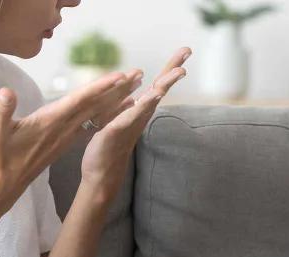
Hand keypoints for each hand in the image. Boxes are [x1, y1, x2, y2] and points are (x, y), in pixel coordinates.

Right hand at [0, 69, 143, 213]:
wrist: (3, 185)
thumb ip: (1, 112)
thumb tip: (6, 92)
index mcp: (50, 122)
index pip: (79, 101)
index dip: (99, 88)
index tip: (118, 77)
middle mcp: (64, 129)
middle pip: (95, 105)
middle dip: (117, 89)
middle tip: (138, 74)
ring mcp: (66, 136)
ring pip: (96, 115)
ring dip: (115, 101)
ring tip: (135, 88)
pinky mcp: (64, 141)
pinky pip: (91, 125)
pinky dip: (105, 116)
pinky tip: (116, 110)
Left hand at [79, 47, 191, 202]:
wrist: (101, 174)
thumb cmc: (110, 149)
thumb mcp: (120, 121)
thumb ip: (130, 109)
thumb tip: (137, 97)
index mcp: (139, 111)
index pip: (157, 85)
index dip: (170, 68)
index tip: (185, 51)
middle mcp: (139, 116)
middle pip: (160, 88)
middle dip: (173, 70)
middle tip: (187, 51)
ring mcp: (131, 123)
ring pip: (151, 100)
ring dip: (164, 85)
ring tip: (179, 71)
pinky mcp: (117, 130)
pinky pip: (131, 115)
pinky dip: (142, 105)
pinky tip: (152, 95)